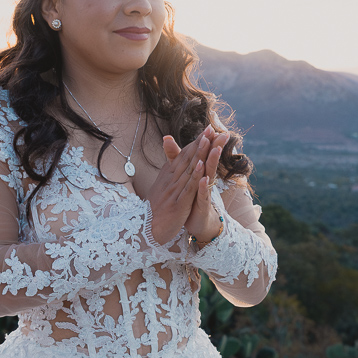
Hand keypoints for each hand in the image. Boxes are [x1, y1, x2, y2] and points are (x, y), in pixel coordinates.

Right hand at [145, 126, 216, 244]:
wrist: (146, 229)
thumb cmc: (156, 208)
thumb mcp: (161, 187)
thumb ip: (168, 172)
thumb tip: (170, 162)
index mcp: (168, 175)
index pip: (183, 155)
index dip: (196, 142)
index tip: (207, 130)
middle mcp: (171, 180)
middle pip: (188, 158)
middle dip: (200, 143)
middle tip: (211, 128)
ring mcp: (174, 191)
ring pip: (189, 169)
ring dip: (200, 154)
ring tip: (208, 140)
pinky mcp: (178, 204)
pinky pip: (188, 188)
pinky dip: (195, 176)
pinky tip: (202, 166)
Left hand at [183, 128, 228, 244]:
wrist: (197, 223)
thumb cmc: (193, 198)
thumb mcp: (186, 179)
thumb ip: (180, 161)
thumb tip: (174, 146)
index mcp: (201, 173)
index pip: (204, 154)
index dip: (208, 141)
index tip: (212, 126)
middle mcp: (205, 181)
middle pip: (210, 161)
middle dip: (216, 147)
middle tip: (223, 133)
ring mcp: (205, 193)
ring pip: (209, 175)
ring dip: (212, 163)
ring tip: (215, 149)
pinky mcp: (201, 205)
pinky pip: (202, 195)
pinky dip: (203, 187)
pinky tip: (203, 179)